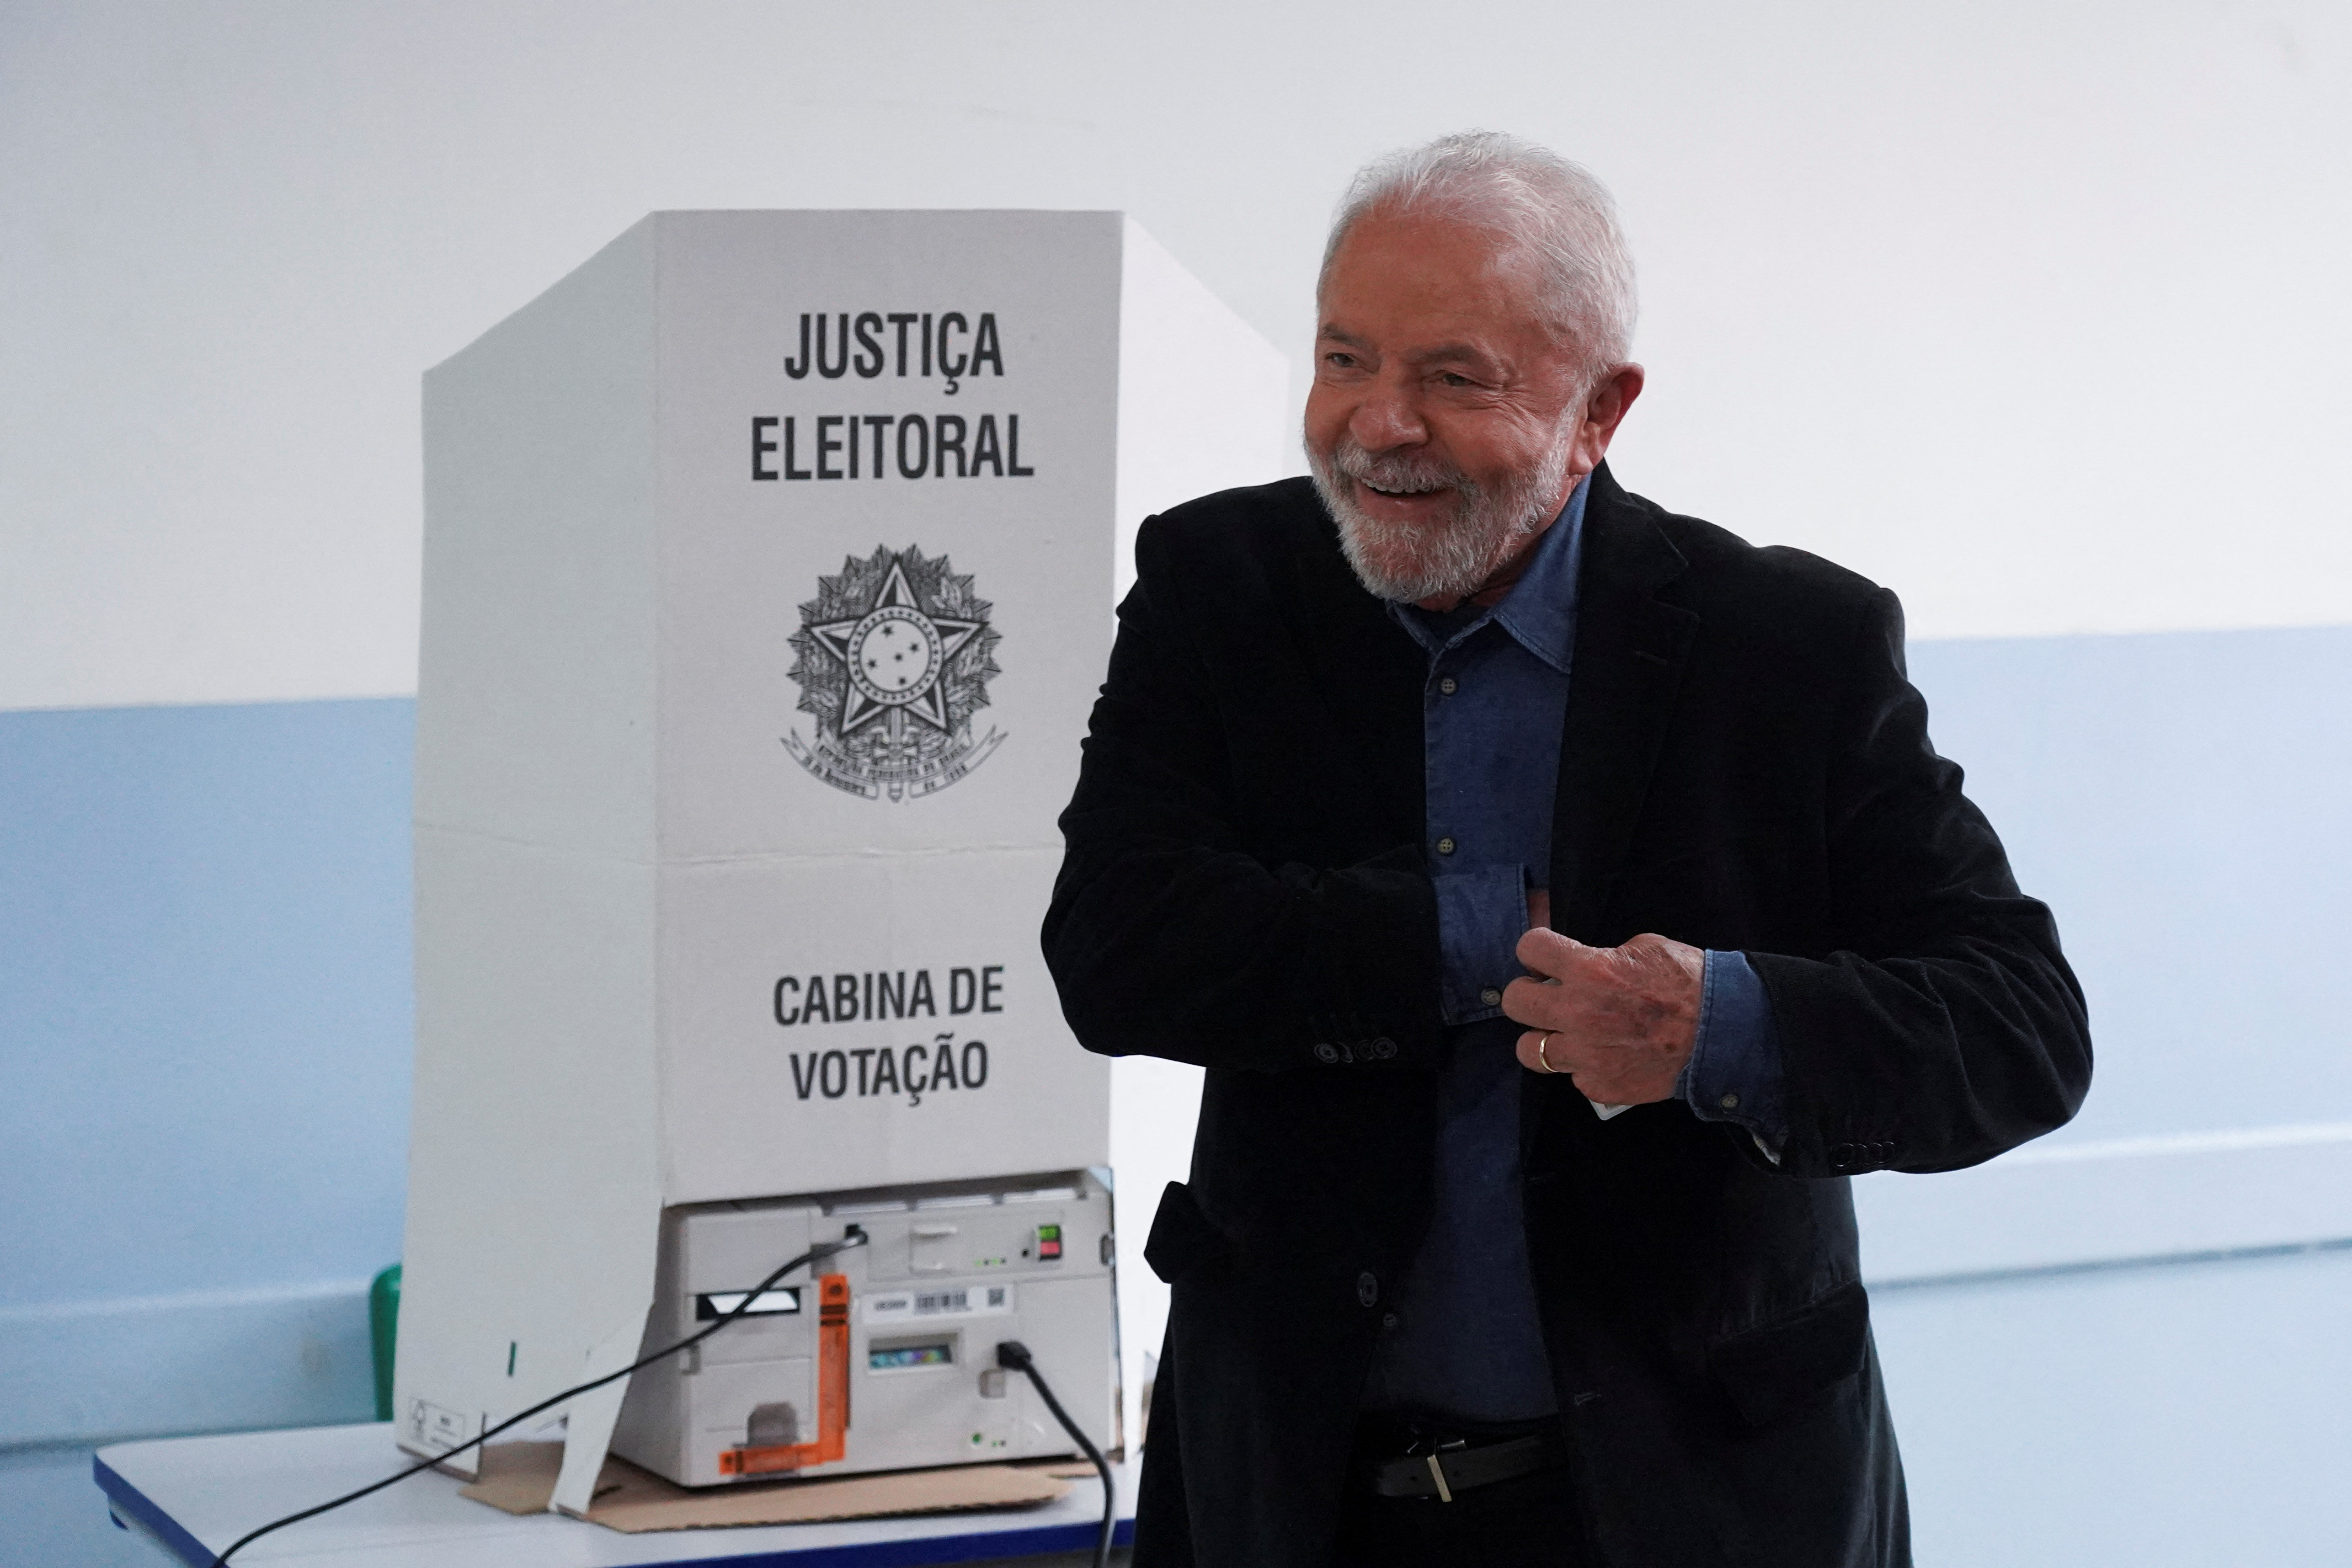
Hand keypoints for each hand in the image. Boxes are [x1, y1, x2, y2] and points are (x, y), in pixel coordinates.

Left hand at [1504, 930, 1703, 1104]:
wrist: (1723, 1032)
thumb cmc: (1689, 983)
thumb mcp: (1645, 948)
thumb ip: (1603, 956)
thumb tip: (1580, 963)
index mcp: (1588, 969)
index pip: (1529, 948)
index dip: (1535, 951)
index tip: (1544, 958)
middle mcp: (1578, 1013)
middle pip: (1516, 1002)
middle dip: (1527, 994)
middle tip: (1546, 995)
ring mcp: (1586, 1055)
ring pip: (1530, 1051)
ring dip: (1544, 1038)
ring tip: (1564, 1033)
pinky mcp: (1600, 1085)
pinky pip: (1572, 1076)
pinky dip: (1583, 1067)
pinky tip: (1603, 1056)